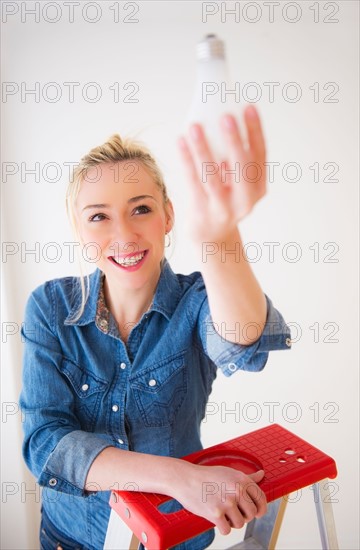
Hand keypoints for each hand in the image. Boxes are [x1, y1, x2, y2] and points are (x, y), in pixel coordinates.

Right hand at [173, 463, 266, 535]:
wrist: (185, 479)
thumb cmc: (207, 476)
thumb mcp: (229, 472)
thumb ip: (247, 477)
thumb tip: (262, 475)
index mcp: (242, 479)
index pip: (261, 498)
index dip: (260, 508)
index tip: (256, 512)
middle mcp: (236, 490)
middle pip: (252, 514)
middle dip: (244, 516)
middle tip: (233, 512)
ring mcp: (226, 502)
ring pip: (240, 523)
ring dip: (232, 522)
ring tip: (223, 513)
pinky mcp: (216, 514)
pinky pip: (227, 530)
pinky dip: (222, 527)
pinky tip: (217, 519)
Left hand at [178, 106, 266, 242]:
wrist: (212, 236)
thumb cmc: (223, 198)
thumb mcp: (236, 183)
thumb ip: (233, 159)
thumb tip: (216, 120)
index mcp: (258, 187)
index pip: (260, 155)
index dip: (256, 131)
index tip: (248, 107)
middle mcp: (245, 200)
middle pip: (242, 169)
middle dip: (235, 141)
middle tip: (226, 116)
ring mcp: (223, 208)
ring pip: (213, 177)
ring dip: (203, 150)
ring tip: (195, 127)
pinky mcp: (202, 212)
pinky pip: (193, 183)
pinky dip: (186, 161)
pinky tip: (180, 142)